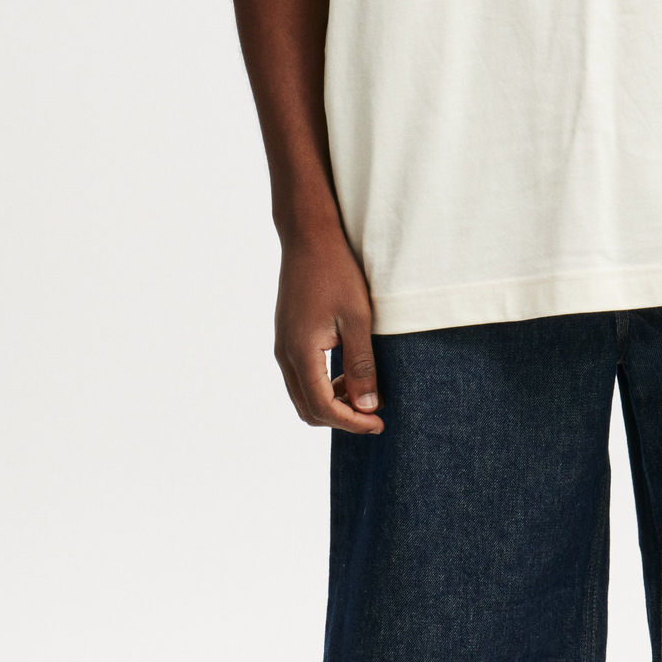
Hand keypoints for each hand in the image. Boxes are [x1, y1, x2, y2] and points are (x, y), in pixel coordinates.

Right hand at [274, 224, 383, 434]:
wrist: (309, 238)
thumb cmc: (337, 273)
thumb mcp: (358, 320)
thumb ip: (362, 365)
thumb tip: (366, 406)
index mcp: (301, 352)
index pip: (323, 407)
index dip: (352, 423)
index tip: (379, 423)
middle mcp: (284, 354)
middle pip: (308, 409)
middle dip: (341, 419)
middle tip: (374, 414)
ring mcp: (282, 346)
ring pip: (303, 395)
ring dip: (333, 403)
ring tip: (366, 391)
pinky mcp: (287, 338)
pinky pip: (301, 377)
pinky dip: (324, 387)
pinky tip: (349, 373)